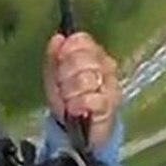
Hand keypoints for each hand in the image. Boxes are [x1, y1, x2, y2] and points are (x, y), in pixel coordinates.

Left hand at [43, 32, 121, 148]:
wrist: (79, 128)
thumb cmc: (68, 97)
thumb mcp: (54, 75)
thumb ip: (54, 55)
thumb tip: (58, 37)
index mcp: (92, 52)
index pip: (81, 40)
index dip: (66, 52)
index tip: (60, 65)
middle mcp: (105, 64)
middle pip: (81, 59)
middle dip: (65, 76)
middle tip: (63, 88)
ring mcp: (110, 84)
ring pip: (85, 79)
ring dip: (70, 93)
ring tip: (69, 100)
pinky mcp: (111, 104)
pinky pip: (92, 99)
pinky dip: (78, 105)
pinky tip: (75, 110)